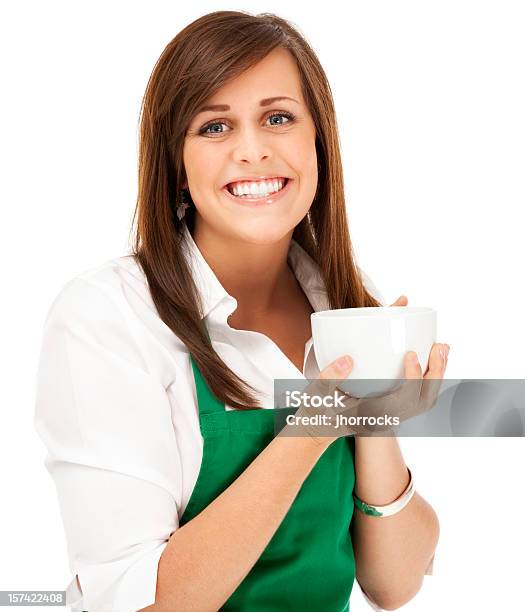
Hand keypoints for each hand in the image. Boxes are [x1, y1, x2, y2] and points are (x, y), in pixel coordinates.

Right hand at [283, 295, 449, 443]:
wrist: (320, 429)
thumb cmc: (317, 411)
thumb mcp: (318, 395)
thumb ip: (329, 377)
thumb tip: (348, 359)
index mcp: (372, 415)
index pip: (403, 400)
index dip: (412, 376)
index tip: (410, 353)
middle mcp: (387, 417)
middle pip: (423, 400)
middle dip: (435, 373)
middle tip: (440, 346)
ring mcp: (392, 415)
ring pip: (425, 399)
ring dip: (436, 374)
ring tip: (440, 348)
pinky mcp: (392, 408)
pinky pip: (419, 395)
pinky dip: (428, 376)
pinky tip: (428, 357)